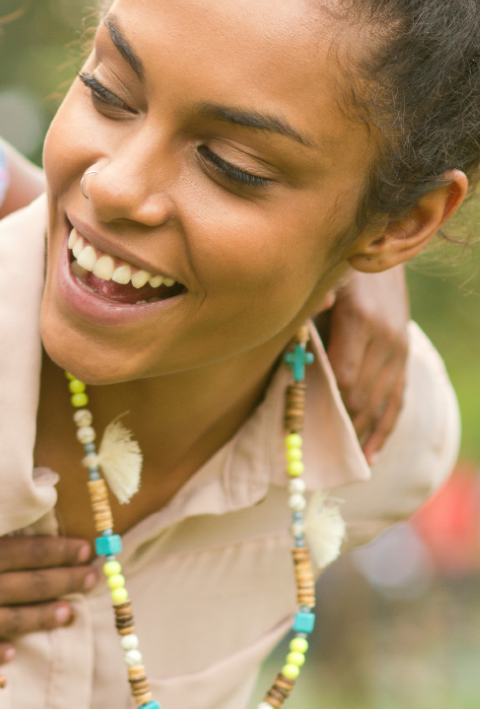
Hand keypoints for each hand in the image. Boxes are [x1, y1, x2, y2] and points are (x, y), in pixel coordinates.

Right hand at [0, 494, 95, 667]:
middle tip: (93, 583)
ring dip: (43, 617)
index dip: (62, 552)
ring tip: (68, 617)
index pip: (34, 552)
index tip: (88, 553)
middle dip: (66, 582)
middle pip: (34, 586)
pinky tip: (9, 654)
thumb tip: (3, 499)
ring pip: (16, 620)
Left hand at [322, 266, 409, 462]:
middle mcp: (385, 338)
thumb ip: (312, 304)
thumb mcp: (323, 276)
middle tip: (318, 455)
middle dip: (343, 424)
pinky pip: (397, 397)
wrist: (380, 244)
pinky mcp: (403, 353)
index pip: (346, 375)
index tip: (305, 424)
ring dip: (365, 433)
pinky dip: (385, 427)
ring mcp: (398, 347)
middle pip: (364, 394)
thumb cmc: (336, 265)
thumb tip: (304, 324)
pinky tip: (372, 452)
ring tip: (348, 464)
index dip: (328, 402)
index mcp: (360, 321)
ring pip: (383, 401)